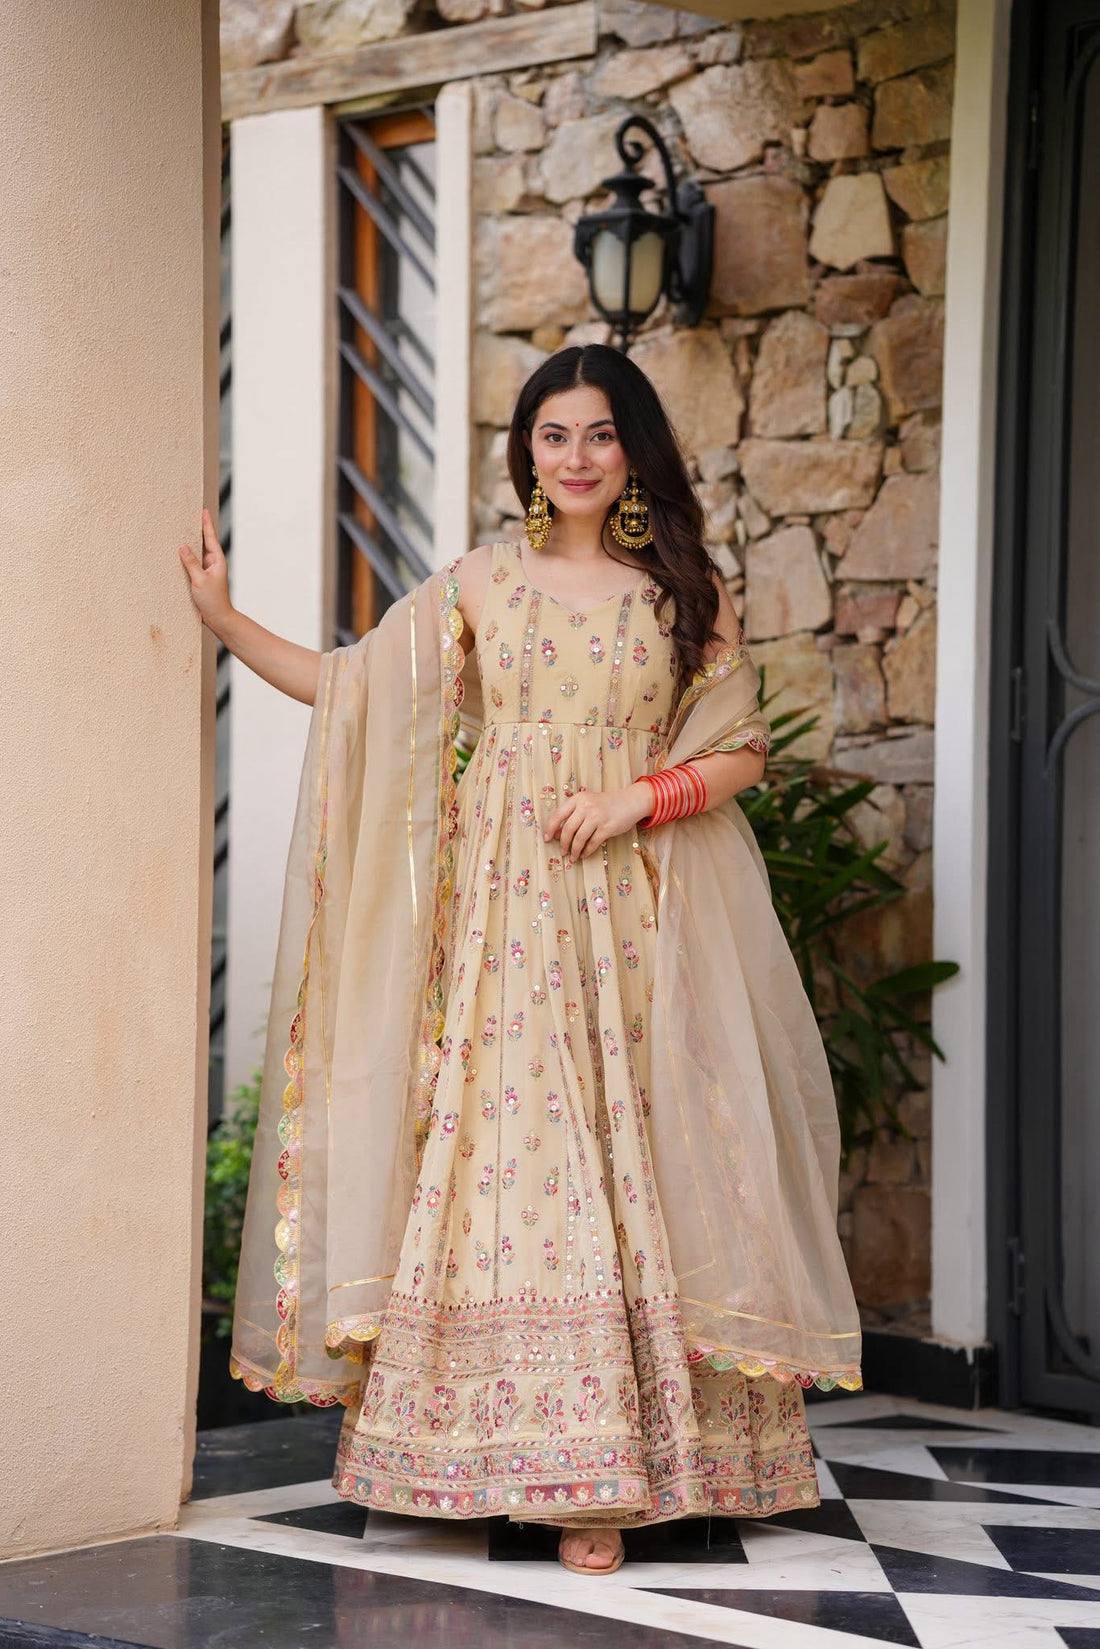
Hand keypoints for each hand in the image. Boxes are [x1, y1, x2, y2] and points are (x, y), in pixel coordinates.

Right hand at [179, 506, 232, 629]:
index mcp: (216, 560)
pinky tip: (177, 552)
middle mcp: (212, 563)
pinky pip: (191, 563)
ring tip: (180, 529)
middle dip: (196, 529)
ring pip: (196, 553)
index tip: (203, 510)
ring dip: (189, 543)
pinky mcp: (199, 578)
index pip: (210, 538)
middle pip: (203, 542)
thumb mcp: (199, 580)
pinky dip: (185, 557)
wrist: (218, 618)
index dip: (206, 524)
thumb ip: (191, 563)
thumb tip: (182, 546)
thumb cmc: (213, 600)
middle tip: (189, 514)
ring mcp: (206, 570)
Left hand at [543, 781, 650, 865]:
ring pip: (579, 838)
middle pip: (568, 829)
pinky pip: (592, 843)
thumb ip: (573, 815)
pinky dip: (587, 851)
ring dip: (574, 850)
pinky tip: (584, 854)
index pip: (558, 815)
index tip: (547, 839)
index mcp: (578, 799)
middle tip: (562, 852)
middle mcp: (586, 806)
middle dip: (563, 843)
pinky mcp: (607, 827)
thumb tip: (557, 834)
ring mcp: (597, 817)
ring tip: (573, 857)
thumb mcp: (587, 803)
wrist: (629, 802)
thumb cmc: (606, 804)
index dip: (550, 828)